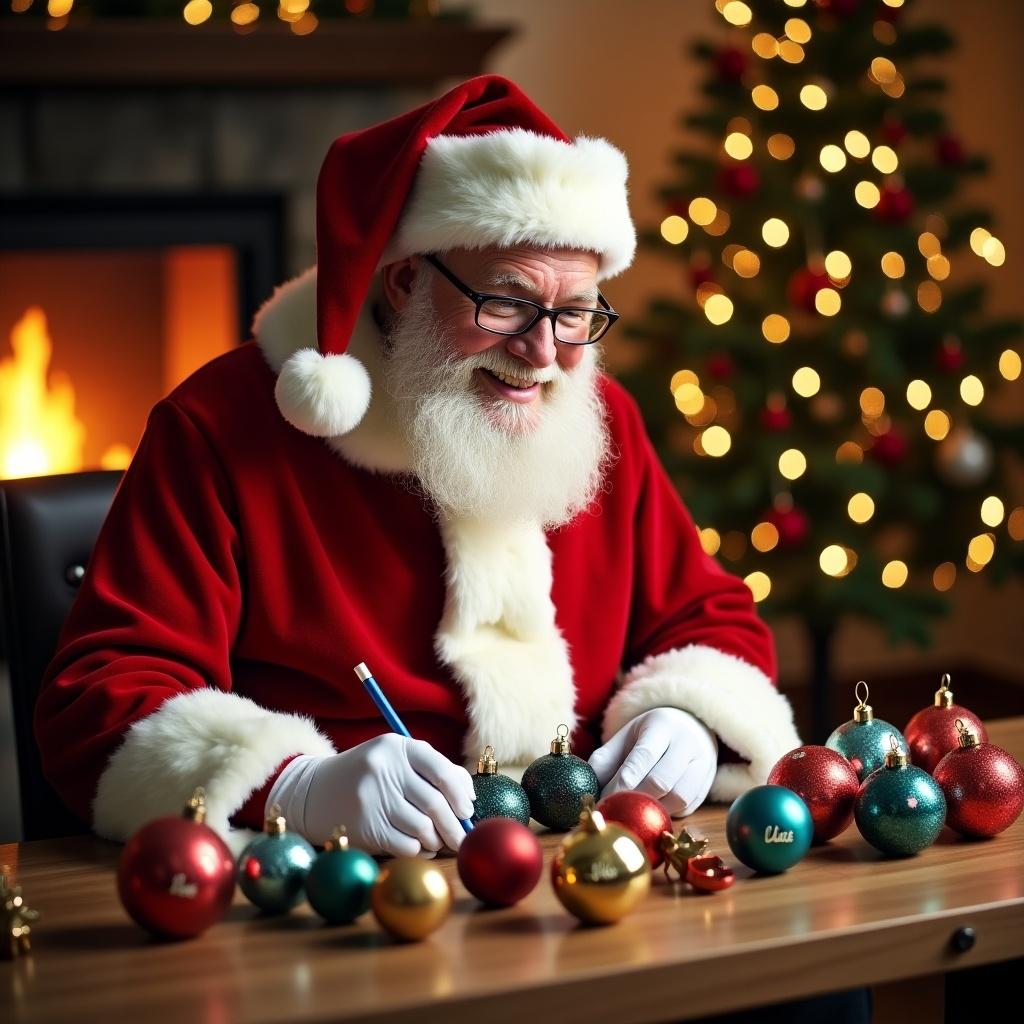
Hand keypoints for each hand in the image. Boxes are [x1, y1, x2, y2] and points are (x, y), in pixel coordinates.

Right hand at [266, 734, 475, 855]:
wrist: (313, 792)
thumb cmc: (368, 776)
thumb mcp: (396, 760)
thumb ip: (433, 771)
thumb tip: (469, 798)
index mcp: (397, 747)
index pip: (441, 770)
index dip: (460, 794)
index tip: (467, 810)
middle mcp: (384, 770)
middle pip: (434, 804)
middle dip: (455, 826)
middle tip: (463, 839)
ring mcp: (372, 799)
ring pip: (423, 828)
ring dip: (436, 840)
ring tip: (437, 841)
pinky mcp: (364, 828)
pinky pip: (407, 846)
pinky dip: (420, 851)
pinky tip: (420, 847)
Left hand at [588, 707, 716, 816]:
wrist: (691, 726)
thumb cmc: (650, 735)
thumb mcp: (626, 737)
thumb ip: (605, 759)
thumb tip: (589, 785)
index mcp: (661, 725)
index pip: (642, 757)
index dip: (622, 783)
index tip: (604, 800)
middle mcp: (686, 742)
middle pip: (661, 781)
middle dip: (635, 798)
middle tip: (616, 808)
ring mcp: (703, 763)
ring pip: (678, 798)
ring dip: (653, 808)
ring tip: (636, 807)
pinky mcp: (708, 783)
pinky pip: (688, 807)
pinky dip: (669, 812)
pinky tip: (655, 806)